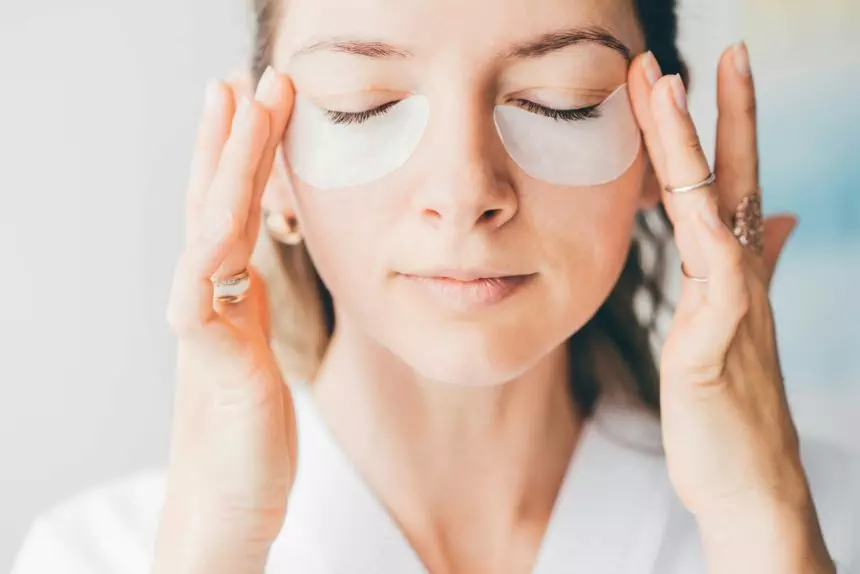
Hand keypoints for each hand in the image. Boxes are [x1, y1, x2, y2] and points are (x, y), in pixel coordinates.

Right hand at [152, 67, 296, 573]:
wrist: (225, 508)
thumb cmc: (247, 438)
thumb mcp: (253, 356)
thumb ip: (245, 310)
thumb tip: (247, 270)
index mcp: (224, 299)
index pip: (229, 213)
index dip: (238, 159)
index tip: (252, 104)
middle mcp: (208, 304)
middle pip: (215, 206)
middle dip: (233, 141)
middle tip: (245, 78)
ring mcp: (204, 330)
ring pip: (211, 232)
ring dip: (229, 167)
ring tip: (242, 106)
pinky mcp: (213, 365)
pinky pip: (205, 296)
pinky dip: (209, 249)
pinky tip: (222, 207)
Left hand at [628, 44, 833, 572]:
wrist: (747, 483)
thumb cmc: (730, 408)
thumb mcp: (735, 326)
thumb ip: (752, 268)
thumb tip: (774, 218)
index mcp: (732, 274)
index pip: (728, 185)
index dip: (719, 127)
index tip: (701, 72)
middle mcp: (738, 281)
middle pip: (729, 182)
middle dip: (716, 114)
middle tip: (707, 51)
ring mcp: (732, 311)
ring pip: (713, 214)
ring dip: (691, 151)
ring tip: (671, 91)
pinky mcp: (715, 352)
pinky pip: (720, 288)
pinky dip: (714, 246)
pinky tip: (700, 207)